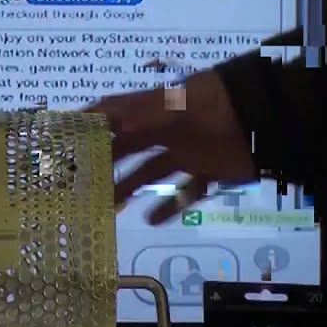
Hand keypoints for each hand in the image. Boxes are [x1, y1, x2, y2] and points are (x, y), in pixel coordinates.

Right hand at [86, 67, 257, 224]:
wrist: (265, 117)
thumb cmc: (214, 106)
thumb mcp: (174, 107)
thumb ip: (138, 117)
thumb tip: (98, 125)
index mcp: (152, 109)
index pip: (111, 114)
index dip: (87, 125)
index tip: (61, 141)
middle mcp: (164, 129)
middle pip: (126, 147)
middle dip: (102, 163)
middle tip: (77, 184)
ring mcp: (186, 150)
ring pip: (151, 171)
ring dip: (130, 187)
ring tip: (108, 208)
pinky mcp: (207, 169)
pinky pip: (184, 190)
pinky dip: (169, 205)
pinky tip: (151, 219)